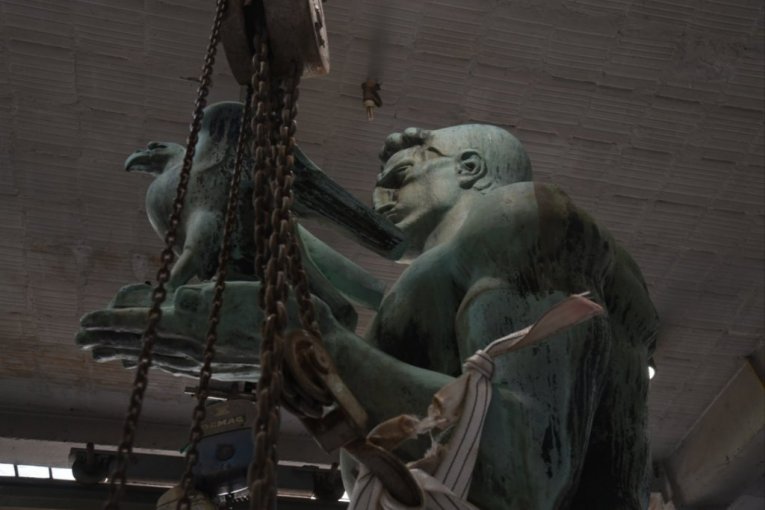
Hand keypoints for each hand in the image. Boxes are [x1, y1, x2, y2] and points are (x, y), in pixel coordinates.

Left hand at [77, 281, 325, 380]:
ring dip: (128, 352)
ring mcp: (207, 359)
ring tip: (105, 353)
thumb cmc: (280, 314)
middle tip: (81, 342)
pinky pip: (177, 364)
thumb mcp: (246, 294)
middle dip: (109, 340)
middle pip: (142, 344)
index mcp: (196, 325)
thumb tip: (176, 297)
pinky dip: (156, 361)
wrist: (309, 351)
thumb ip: (208, 296)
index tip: (84, 322)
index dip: (113, 322)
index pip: (144, 323)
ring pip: (156, 356)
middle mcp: (195, 347)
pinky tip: (154, 362)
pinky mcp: (219, 365)